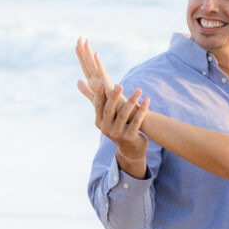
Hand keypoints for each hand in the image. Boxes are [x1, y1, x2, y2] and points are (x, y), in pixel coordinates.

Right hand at [76, 38, 149, 178]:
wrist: (130, 150)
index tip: (101, 78)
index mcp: (98, 118)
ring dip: (133, 101)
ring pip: (125, 115)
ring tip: (139, 90)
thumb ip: (93, 95)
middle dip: (115, 96)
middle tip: (119, 84)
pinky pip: (138, 122)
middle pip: (110, 109)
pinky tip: (148, 100)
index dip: (98, 90)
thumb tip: (80, 80)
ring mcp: (118, 134)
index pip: (97, 101)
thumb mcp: (105, 111)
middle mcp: (105, 127)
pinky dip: (143, 111)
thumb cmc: (118, 126)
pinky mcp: (132, 138)